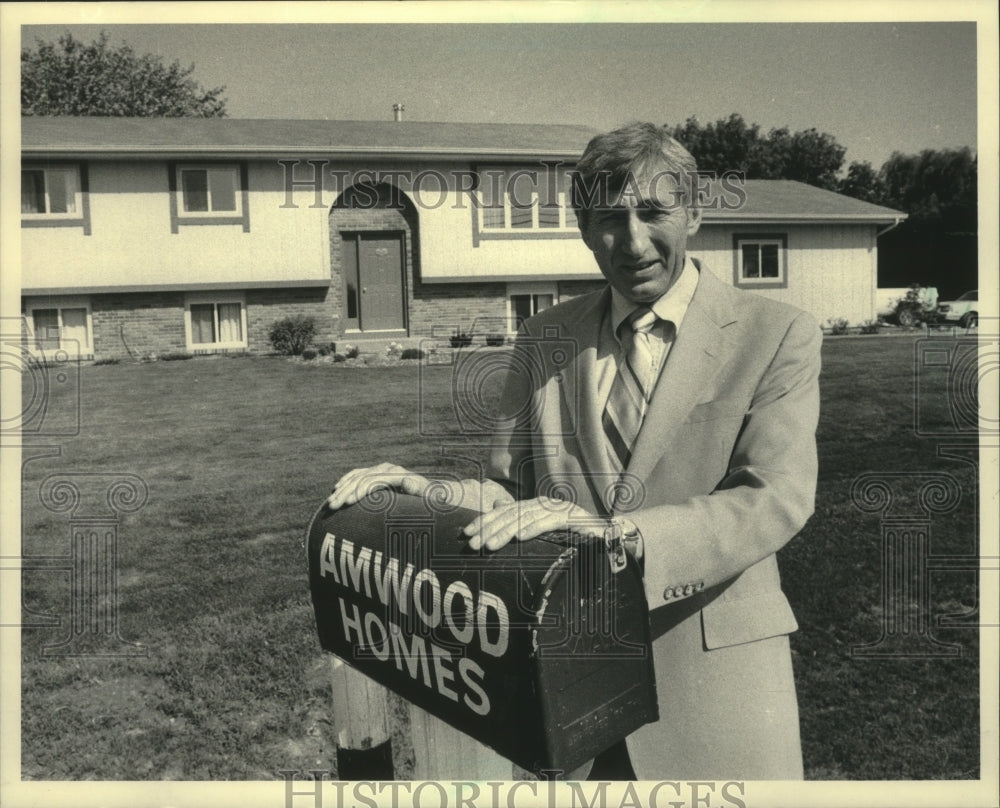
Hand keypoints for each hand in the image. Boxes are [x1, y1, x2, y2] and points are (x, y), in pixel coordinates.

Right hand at [327, 462, 430, 510]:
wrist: (433, 492)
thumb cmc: (431, 500)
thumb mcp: (429, 497)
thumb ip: (419, 490)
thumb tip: (407, 481)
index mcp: (397, 474)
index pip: (372, 481)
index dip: (359, 492)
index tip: (347, 504)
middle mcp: (388, 469)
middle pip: (361, 479)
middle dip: (345, 493)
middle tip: (332, 507)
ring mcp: (382, 469)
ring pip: (357, 476)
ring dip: (342, 489)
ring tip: (330, 504)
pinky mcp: (378, 472)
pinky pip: (358, 474)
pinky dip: (346, 480)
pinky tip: (336, 488)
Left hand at [462, 497, 604, 550]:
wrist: (610, 538)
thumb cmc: (575, 538)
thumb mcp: (544, 530)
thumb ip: (522, 518)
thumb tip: (496, 505)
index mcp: (536, 506)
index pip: (504, 512)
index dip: (484, 521)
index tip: (465, 534)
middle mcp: (545, 504)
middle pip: (511, 514)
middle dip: (489, 529)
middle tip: (471, 544)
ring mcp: (560, 509)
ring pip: (527, 519)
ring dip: (506, 532)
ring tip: (489, 545)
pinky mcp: (574, 518)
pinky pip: (550, 522)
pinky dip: (534, 529)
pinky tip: (520, 537)